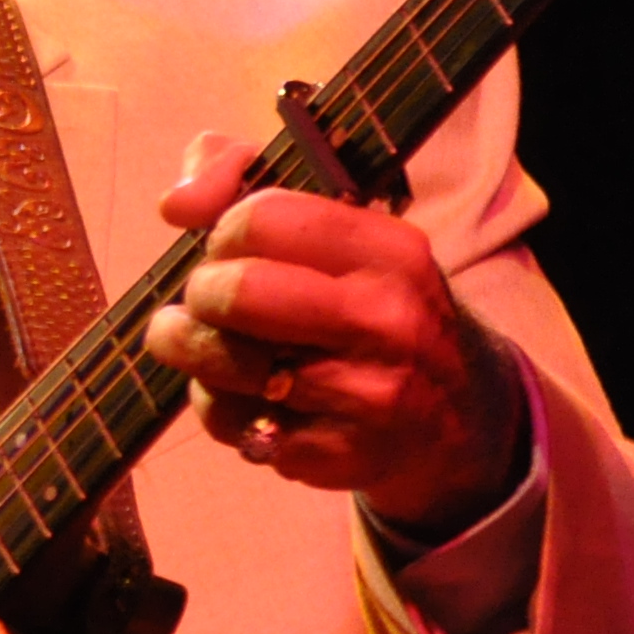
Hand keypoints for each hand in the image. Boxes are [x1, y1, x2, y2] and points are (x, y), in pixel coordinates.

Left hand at [143, 135, 526, 536]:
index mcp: (390, 250)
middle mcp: (387, 319)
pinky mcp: (338, 454)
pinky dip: (218, 408)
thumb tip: (176, 203)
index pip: (259, 218)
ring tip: (211, 345)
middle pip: (233, 291)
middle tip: (215, 302)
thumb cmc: (368, 304)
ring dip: (194, 351)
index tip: (232, 249)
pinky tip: (246, 397)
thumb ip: (244, 179)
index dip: (223, 233)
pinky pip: (229, 422)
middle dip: (202, 294)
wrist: (456, 416)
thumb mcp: (339, 230)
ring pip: (220, 360)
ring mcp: (367, 393)